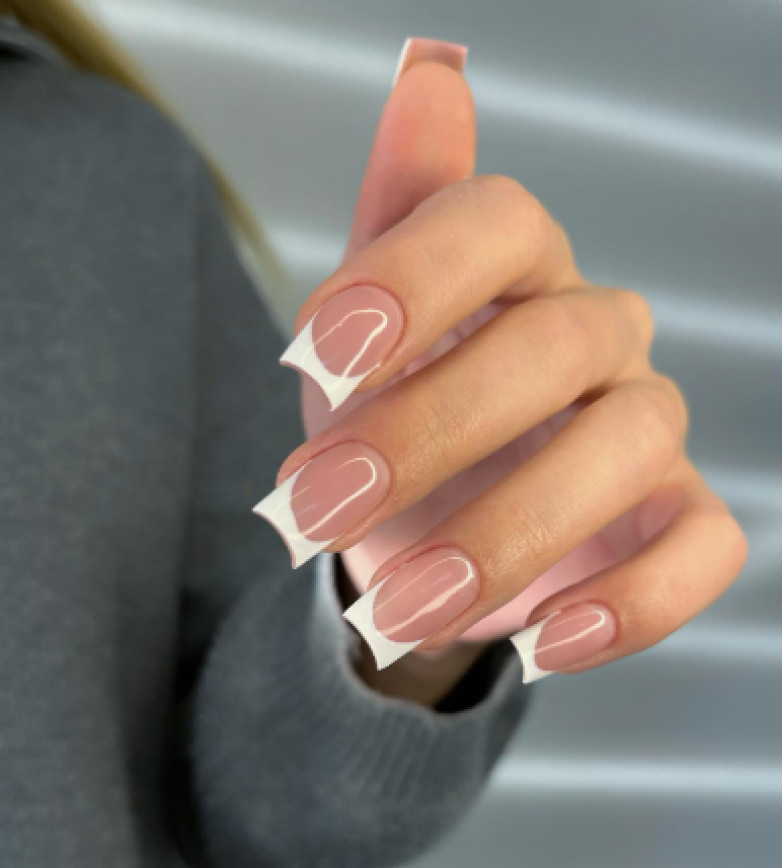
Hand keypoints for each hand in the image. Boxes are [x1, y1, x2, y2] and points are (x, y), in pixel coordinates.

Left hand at [255, 40, 745, 687]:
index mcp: (517, 269)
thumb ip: (390, 222)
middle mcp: (595, 335)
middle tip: (314, 507)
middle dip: (427, 432)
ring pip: (625, 452)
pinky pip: (701, 551)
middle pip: (551, 348)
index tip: (313, 354)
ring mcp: (643, 431)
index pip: (498, 222)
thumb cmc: (384, 419)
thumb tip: (430, 75)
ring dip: (506, 536)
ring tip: (398, 603)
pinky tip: (539, 645)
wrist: (414, 535)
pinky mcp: (673, 522)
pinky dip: (629, 605)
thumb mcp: (355, 337)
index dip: (412, 277)